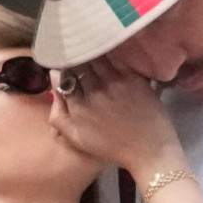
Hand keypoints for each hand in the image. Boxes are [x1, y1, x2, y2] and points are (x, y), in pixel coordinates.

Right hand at [49, 58, 184, 173]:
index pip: (64, 75)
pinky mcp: (133, 78)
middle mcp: (94, 91)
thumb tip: (53, 77)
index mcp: (78, 106)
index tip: (67, 65)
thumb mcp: (75, 138)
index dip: (64, 67)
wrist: (149, 151)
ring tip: (93, 51)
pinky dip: (110, 53)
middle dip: (76, 57)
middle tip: (80, 55)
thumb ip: (58, 112)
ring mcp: (115, 82)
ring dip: (92, 52)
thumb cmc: (111, 147)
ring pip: (96, 57)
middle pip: (79, 62)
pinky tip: (110, 52)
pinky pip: (117, 58)